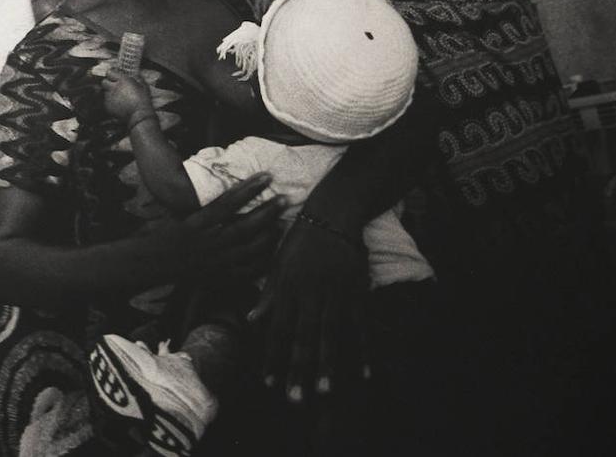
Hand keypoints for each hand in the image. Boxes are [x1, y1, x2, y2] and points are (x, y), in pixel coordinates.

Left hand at [102, 68, 152, 124]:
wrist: (139, 115)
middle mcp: (113, 87)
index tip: (114, 76)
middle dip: (108, 83)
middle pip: (104, 82)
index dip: (112, 74)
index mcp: (122, 80)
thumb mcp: (143, 85)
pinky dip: (110, 102)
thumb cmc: (143, 100)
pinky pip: (106, 101)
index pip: (109, 72)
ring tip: (118, 97)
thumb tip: (134, 75)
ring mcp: (109, 97)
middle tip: (114, 86)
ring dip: (109, 93)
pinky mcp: (107, 106)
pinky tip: (118, 104)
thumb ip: (137, 78)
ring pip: (105, 92)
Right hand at [170, 174, 284, 277]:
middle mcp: (210, 242)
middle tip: (284, 199)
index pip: (228, 203)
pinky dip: (262, 261)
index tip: (266, 177)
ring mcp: (217, 261)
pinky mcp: (220, 275)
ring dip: (269, 235)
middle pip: (245, 226)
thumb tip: (224, 191)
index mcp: (198, 223)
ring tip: (281, 223)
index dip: (248, 189)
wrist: (150, 264)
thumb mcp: (179, 215)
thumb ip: (202, 207)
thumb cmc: (162, 235)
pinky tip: (271, 251)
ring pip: (250, 248)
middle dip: (267, 212)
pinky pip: (247, 270)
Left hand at [250, 212, 368, 404]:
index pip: (277, 330)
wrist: (331, 216)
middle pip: (302, 338)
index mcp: (287, 289)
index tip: (268, 382)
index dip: (273, 356)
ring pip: (330, 336)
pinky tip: (365, 373)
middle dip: (298, 370)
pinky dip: (364, 350)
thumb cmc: (299, 242)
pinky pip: (361, 326)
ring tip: (326, 391)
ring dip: (328, 366)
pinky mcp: (357, 293)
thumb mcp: (277, 265)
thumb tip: (250, 320)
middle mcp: (309, 295)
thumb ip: (267, 295)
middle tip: (295, 398)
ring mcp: (335, 295)